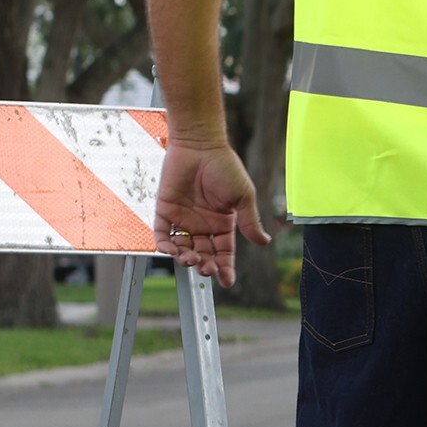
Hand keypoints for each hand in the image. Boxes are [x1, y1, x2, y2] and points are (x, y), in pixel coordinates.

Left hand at [152, 139, 271, 288]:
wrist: (200, 145)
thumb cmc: (224, 166)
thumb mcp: (242, 196)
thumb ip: (249, 221)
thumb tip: (265, 242)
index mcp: (222, 222)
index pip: (224, 252)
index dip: (226, 268)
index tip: (227, 281)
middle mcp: (202, 224)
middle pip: (203, 254)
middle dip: (205, 265)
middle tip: (206, 268)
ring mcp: (183, 219)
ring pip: (183, 248)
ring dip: (186, 258)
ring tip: (191, 258)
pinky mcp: (165, 211)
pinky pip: (162, 234)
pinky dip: (164, 245)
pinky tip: (171, 250)